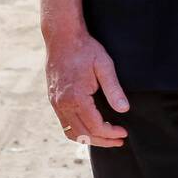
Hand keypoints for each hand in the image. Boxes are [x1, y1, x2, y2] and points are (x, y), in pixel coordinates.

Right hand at [45, 30, 129, 146]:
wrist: (62, 37)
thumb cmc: (85, 49)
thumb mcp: (104, 65)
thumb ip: (114, 89)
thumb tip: (124, 110)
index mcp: (76, 97)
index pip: (95, 126)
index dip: (110, 133)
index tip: (123, 132)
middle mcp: (62, 104)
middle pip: (83, 134)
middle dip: (102, 140)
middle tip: (118, 140)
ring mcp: (55, 103)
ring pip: (71, 132)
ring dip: (89, 139)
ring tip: (106, 138)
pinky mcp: (53, 99)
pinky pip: (64, 124)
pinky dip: (77, 131)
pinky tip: (89, 128)